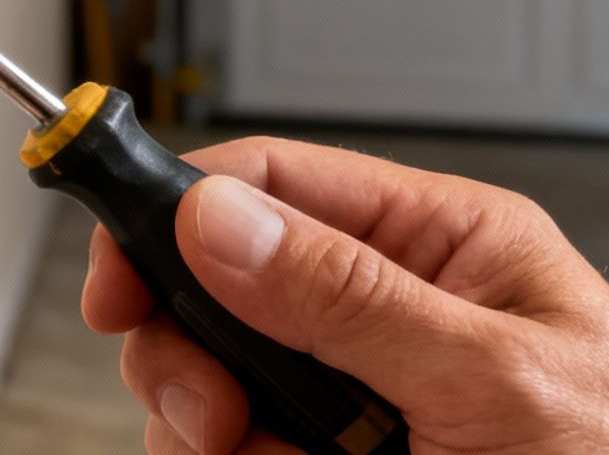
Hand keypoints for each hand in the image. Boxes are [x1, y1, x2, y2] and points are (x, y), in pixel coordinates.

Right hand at [81, 137, 608, 453]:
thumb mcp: (494, 377)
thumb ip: (350, 296)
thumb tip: (217, 218)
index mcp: (441, 243)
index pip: (271, 181)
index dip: (172, 210)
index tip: (115, 270)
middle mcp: (389, 307)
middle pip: (215, 280)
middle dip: (186, 343)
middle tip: (208, 408)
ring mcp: (358, 390)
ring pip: (210, 370)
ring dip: (203, 418)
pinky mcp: (333, 454)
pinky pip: (232, 440)